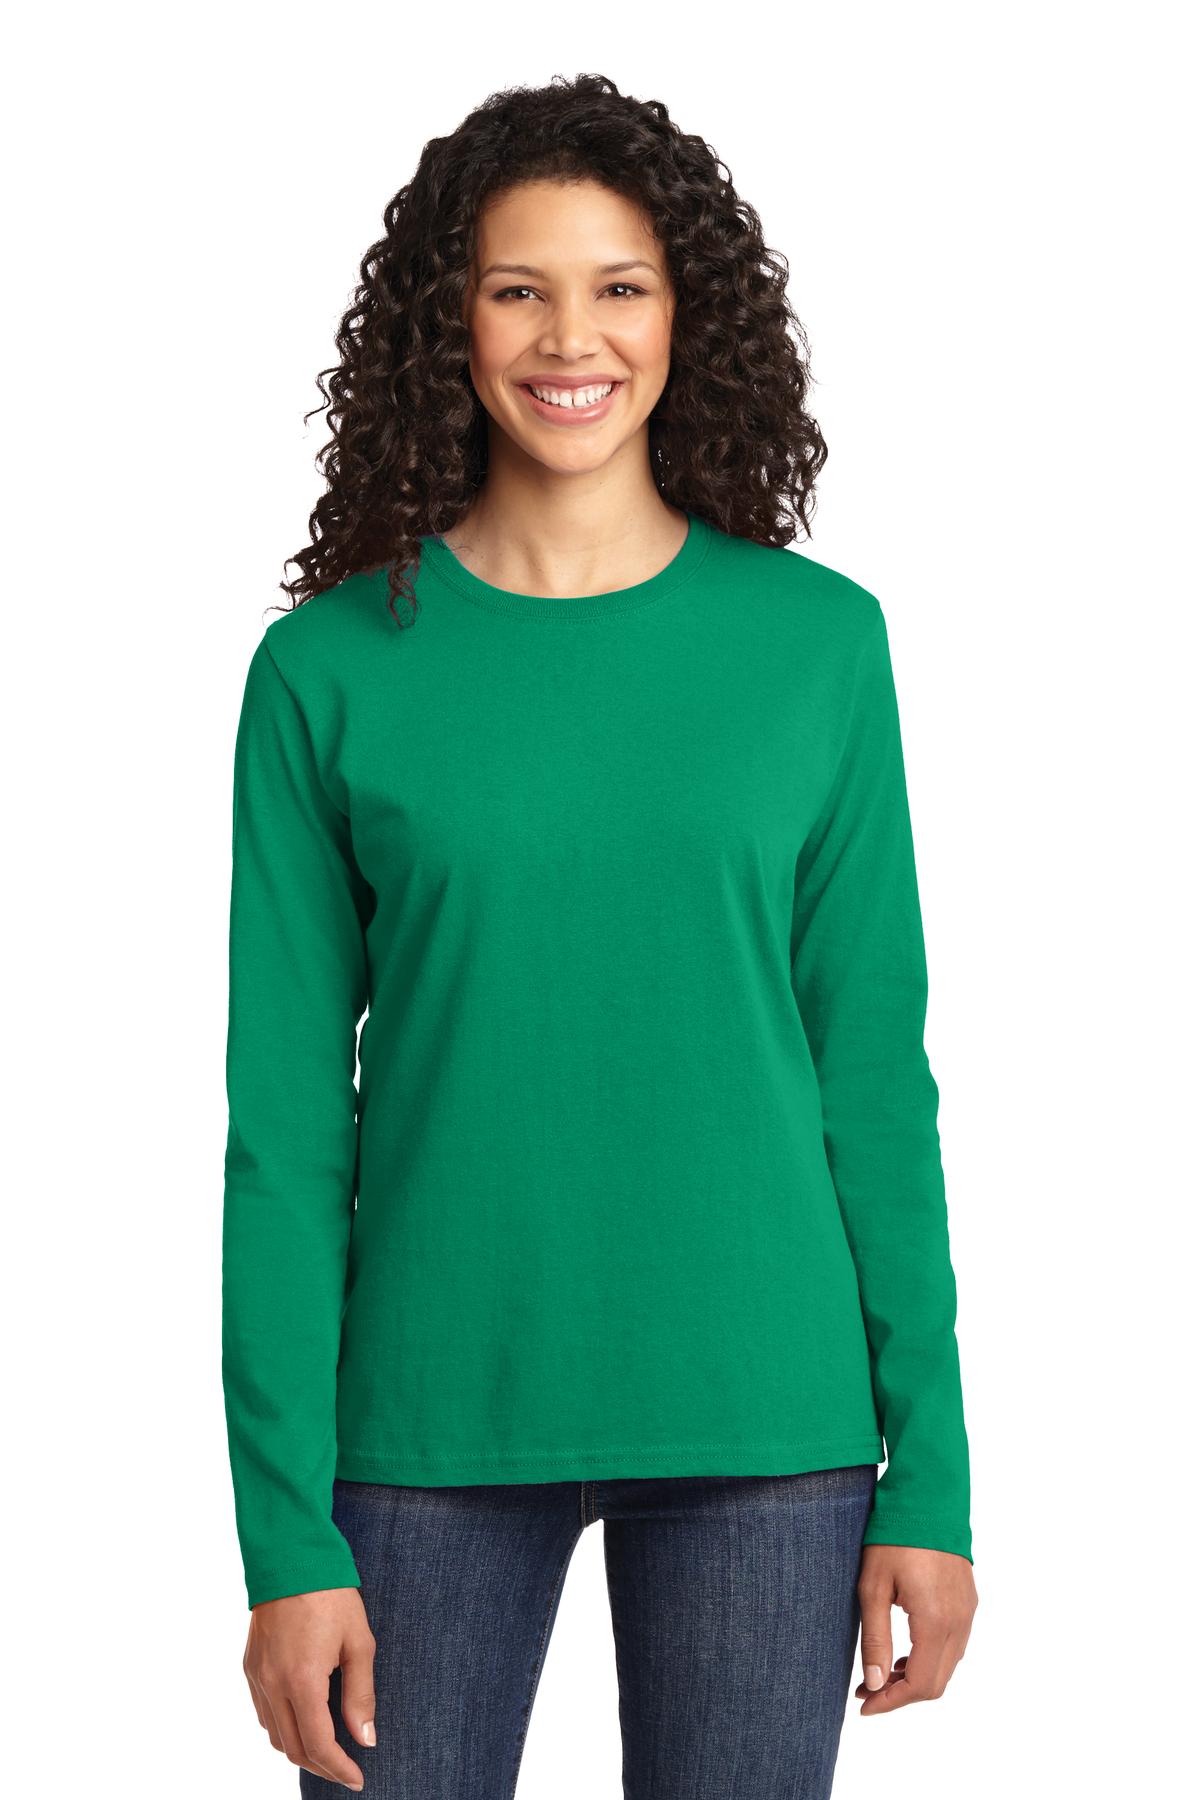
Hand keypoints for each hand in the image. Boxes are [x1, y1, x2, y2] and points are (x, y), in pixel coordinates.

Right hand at [242, 1585, 376, 1788]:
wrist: (290, 1556)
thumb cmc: (331, 1594)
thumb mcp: (359, 1642)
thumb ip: (361, 1694)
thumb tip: (365, 1739)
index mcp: (302, 1680)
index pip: (319, 1745)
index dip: (339, 1769)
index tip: (358, 1778)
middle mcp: (273, 1684)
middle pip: (293, 1749)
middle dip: (321, 1766)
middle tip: (346, 1768)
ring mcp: (257, 1676)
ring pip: (274, 1735)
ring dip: (300, 1749)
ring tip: (328, 1748)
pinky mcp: (250, 1666)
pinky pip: (263, 1712)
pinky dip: (282, 1727)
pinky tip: (303, 1719)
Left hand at [854, 1544, 976, 1714]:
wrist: (927, 1497)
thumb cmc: (894, 1538)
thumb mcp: (873, 1587)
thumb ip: (876, 1638)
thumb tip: (875, 1684)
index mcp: (936, 1622)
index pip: (921, 1685)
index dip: (892, 1702)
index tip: (864, 1705)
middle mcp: (959, 1622)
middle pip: (937, 1682)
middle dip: (902, 1694)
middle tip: (867, 1689)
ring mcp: (968, 1611)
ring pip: (948, 1665)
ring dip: (916, 1677)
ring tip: (881, 1671)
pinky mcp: (968, 1601)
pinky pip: (954, 1645)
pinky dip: (931, 1658)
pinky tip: (905, 1650)